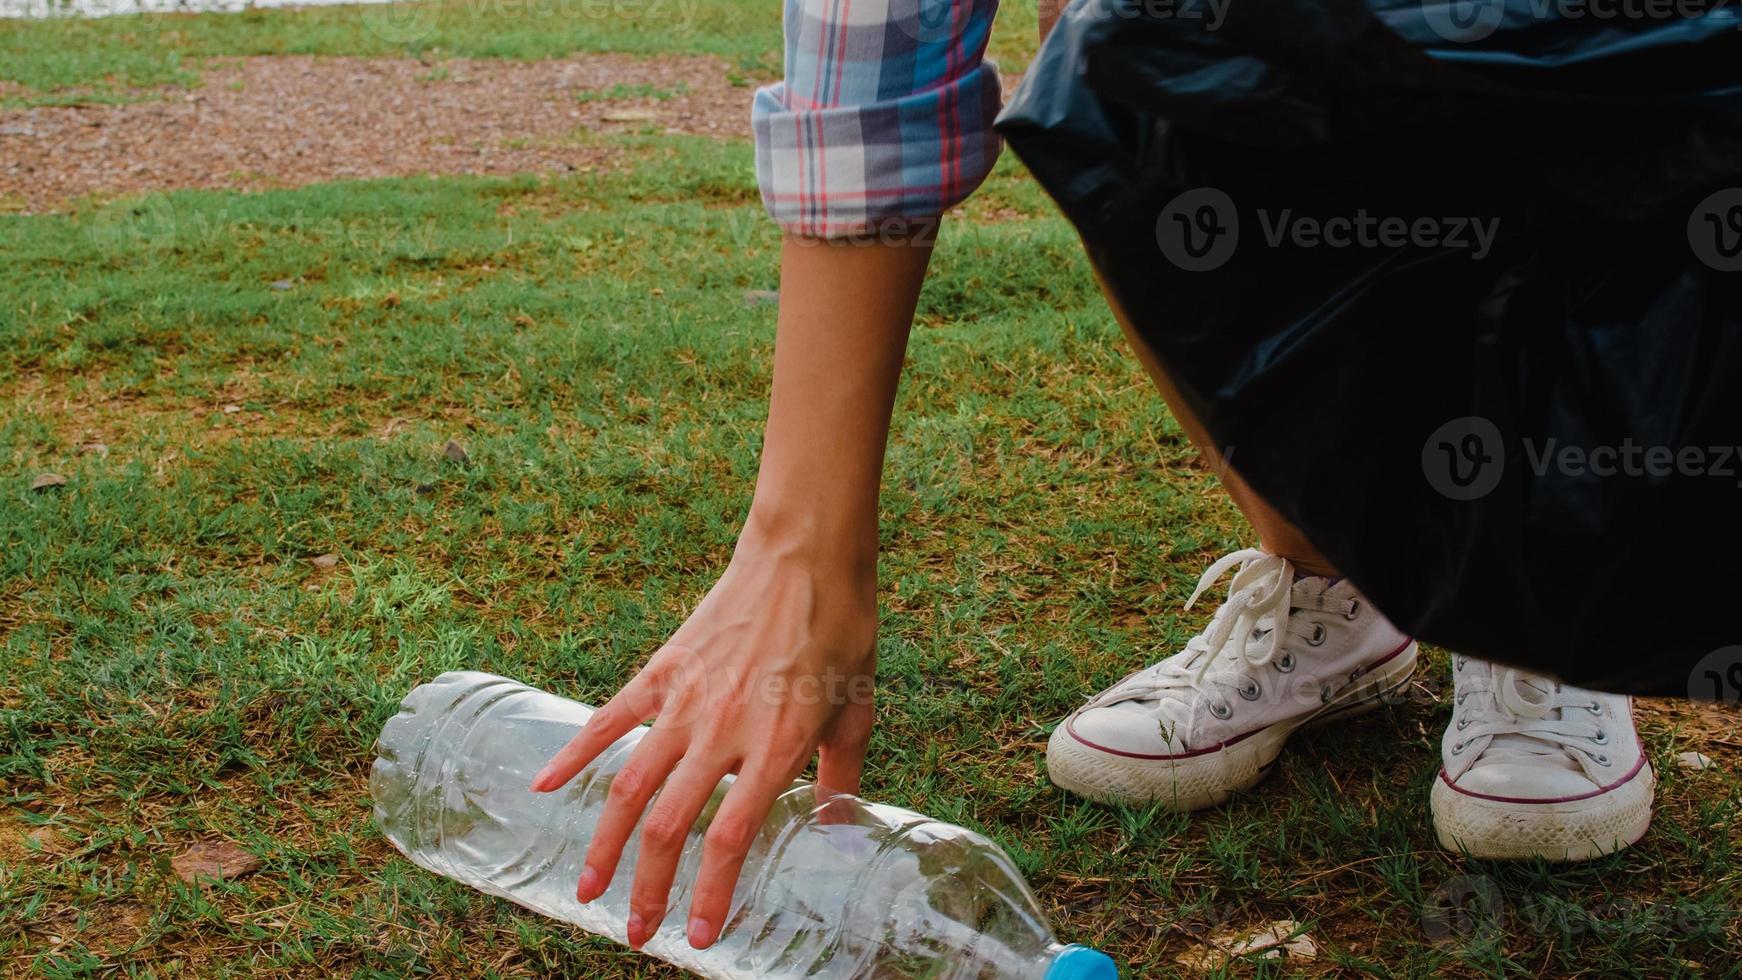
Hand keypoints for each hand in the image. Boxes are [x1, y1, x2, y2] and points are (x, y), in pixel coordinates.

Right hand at [529, 520, 876, 951]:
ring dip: (604, 843)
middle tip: (639, 933)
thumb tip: (839, 829)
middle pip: (669, 826)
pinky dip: (573, 755)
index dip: (709, 894)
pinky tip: (544, 788)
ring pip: (628, 785)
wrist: (805, 556)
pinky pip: (609, 719)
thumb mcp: (857, 712)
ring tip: (587, 888)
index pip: (728, 839)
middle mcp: (721, 730)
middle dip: (648, 888)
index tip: (700, 936)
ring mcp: (684, 699)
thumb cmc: (840, 631)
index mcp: (774, 746)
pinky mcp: (663, 669)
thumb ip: (842, 777)